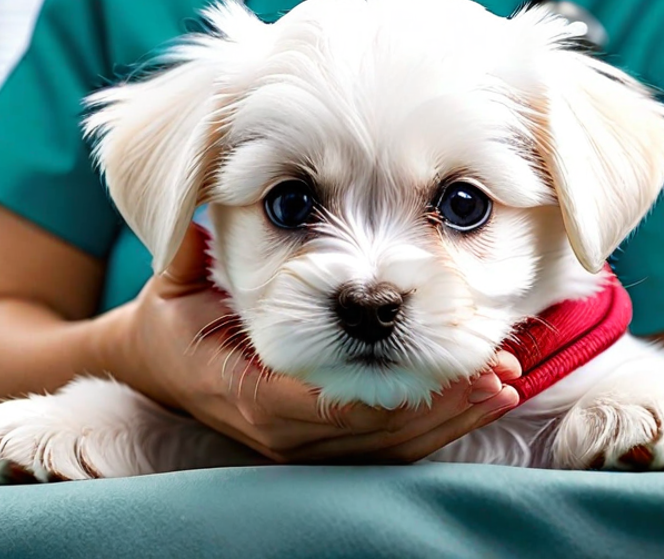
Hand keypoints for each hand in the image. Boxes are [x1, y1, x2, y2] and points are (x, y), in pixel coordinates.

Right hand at [104, 222, 521, 463]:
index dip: (391, 391)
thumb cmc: (173, 319)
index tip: (444, 363)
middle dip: (440, 405)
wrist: (160, 366)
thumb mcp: (174, 285)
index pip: (327, 404)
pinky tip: (479, 403)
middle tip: (498, 373)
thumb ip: (193, 253)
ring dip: (449, 418)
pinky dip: (435, 428)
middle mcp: (281, 432)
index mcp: (249, 393)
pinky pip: (386, 450)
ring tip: (504, 386)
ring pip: (388, 447)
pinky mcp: (322, 447)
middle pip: (375, 432)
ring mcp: (303, 447)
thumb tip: (200, 214)